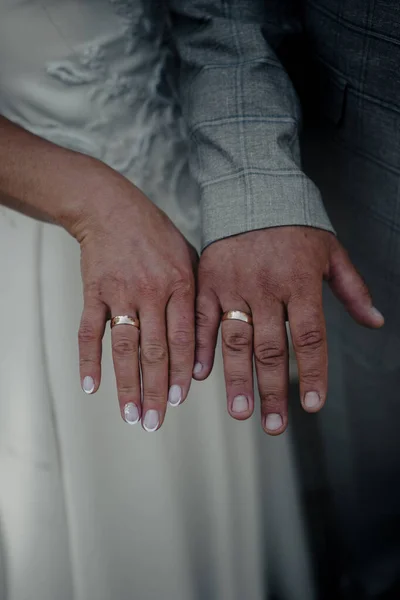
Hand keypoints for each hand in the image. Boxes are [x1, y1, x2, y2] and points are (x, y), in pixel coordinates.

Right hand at [69, 161, 196, 430]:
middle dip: (156, 390)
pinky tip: (90, 386)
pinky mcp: (94, 292)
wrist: (112, 208)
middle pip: (154, 351)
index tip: (180, 400)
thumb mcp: (189, 257)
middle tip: (155, 422)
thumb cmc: (156, 235)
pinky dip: (88, 360)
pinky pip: (89, 332)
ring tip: (130, 415)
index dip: (182, 373)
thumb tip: (202, 341)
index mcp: (180, 285)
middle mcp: (152, 292)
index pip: (183, 339)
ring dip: (126, 384)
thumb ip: (197, 295)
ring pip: (124, 348)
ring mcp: (120, 293)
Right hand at [194, 227, 382, 434]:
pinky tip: (200, 376)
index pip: (310, 338)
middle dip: (274, 391)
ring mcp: (234, 286)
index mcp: (300, 282)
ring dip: (238, 380)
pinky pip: (203, 320)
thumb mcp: (331, 252)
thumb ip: (351, 289)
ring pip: (236, 342)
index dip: (313, 374)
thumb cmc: (296, 225)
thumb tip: (376, 322)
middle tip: (273, 426)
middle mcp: (267, 289)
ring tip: (241, 412)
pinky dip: (201, 349)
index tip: (312, 405)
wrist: (254, 191)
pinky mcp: (208, 282)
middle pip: (272, 349)